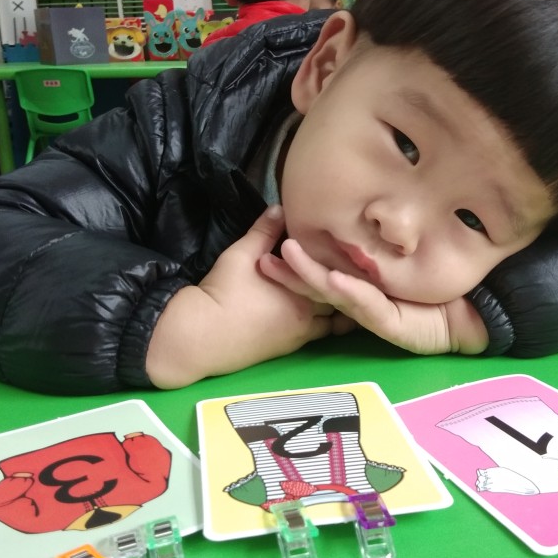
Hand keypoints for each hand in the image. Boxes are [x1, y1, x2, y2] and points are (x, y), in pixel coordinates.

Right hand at [146, 206, 346, 387]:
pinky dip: (321, 325)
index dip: (347, 268)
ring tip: (344, 297)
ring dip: (337, 311)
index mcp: (303, 291)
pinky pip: (314, 336)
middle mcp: (308, 316)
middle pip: (342, 304)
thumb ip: (264, 231)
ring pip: (331, 325)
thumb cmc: (224, 292)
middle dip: (348, 291)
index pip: (338, 278)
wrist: (201, 335)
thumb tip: (280, 207)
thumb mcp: (243, 254)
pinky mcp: (285, 350)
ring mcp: (298, 337)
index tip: (355, 258)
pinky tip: (319, 314)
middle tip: (356, 277)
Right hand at [259, 237, 488, 354]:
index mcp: (357, 283)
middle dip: (289, 271)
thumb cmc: (439, 282)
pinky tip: (334, 280)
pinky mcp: (391, 324)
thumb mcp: (405, 251)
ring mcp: (373, 313)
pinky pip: (367, 306)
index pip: (318, 269)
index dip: (293, 259)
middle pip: (317, 284)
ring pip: (335, 293)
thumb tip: (357, 203)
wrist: (475, 310)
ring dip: (310, 275)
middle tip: (260, 258)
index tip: (266, 245)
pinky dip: (349, 292)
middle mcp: (360, 299)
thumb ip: (378, 234)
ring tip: (287, 256)